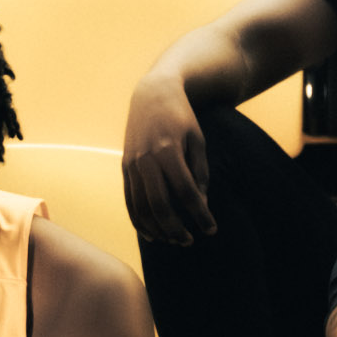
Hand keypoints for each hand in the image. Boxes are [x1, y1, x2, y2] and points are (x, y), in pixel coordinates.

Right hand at [122, 77, 214, 245]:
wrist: (152, 96)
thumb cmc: (182, 118)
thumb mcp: (198, 140)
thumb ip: (199, 172)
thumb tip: (200, 204)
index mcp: (168, 151)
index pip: (186, 192)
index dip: (200, 214)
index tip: (211, 229)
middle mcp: (146, 160)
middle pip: (160, 205)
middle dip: (176, 229)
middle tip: (189, 241)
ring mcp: (131, 164)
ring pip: (141, 207)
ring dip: (157, 229)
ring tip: (174, 240)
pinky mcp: (124, 167)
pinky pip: (129, 201)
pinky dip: (139, 221)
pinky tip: (152, 234)